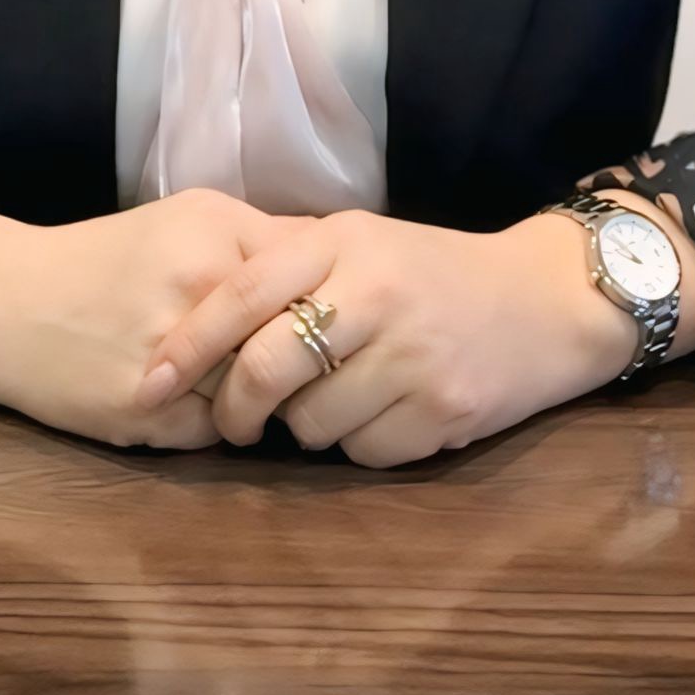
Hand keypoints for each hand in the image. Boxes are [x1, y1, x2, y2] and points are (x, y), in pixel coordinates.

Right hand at [0, 188, 300, 451]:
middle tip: (283, 365)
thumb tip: (334, 272)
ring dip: (254, 397)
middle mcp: (201, 285)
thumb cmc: (102, 259)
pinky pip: (215, 430)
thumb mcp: (182, 221)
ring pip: (258, 391)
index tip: (312, 320)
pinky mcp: (149, 411)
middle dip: (294, 358)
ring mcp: (176, 353)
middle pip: (292, 339)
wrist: (4, 302)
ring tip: (228, 384)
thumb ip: (255, 242)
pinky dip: (210, 425)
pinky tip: (184, 406)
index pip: (311, 278)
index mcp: (215, 231)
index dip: (318, 304)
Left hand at [133, 206, 642, 467]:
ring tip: (338, 401)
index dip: (188, 342)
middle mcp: (375, 292)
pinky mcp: (444, 409)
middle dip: (234, 410)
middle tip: (231, 426)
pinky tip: (387, 416)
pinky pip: (365, 452)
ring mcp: (412, 354)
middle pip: (267, 366)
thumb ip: (293, 270)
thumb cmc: (433, 272)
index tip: (150, 382)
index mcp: (343, 242)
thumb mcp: (362, 245)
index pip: (243, 291)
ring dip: (308, 428)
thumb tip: (200, 321)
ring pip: (312, 422)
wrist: (544, 300)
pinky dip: (361, 446)